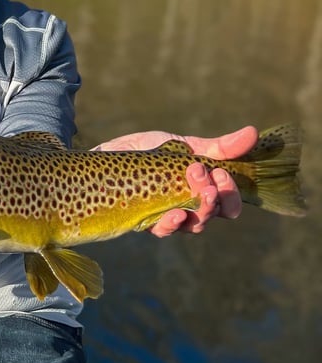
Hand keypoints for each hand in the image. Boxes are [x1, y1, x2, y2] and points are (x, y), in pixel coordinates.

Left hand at [93, 126, 257, 235]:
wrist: (109, 155)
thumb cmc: (149, 152)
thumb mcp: (184, 145)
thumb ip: (217, 147)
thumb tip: (254, 132)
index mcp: (203, 189)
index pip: (229, 202)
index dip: (231, 194)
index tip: (221, 173)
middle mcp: (190, 206)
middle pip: (213, 214)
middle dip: (214, 199)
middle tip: (206, 181)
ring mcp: (169, 215)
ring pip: (192, 224)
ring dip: (198, 211)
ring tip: (195, 195)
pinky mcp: (146, 220)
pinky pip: (163, 229)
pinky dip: (171, 224)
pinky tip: (173, 214)